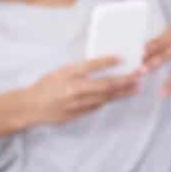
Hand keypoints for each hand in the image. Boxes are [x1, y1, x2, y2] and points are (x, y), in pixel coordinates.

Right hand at [17, 56, 143, 127]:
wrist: (31, 107)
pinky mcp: (77, 115)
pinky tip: (120, 95)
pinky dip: (109, 100)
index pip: (91, 66)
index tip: (123, 57)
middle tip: (139, 74)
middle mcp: (73, 90)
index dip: (107, 61)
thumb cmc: (46, 85)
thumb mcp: (62, 71)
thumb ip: (81, 69)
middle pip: (104, 85)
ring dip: (122, 92)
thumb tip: (104, 65)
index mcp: (68, 75)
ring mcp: (76, 105)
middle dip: (124, 80)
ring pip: (104, 98)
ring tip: (136, 86)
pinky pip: (97, 106)